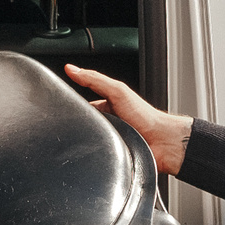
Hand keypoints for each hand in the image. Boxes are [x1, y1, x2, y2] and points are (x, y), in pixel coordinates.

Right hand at [64, 65, 190, 174]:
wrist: (161, 142)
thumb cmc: (146, 116)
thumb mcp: (117, 91)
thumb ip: (94, 79)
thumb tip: (72, 69)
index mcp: (106, 105)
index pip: (82, 104)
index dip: (72, 103)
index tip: (63, 100)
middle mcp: (107, 122)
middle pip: (84, 123)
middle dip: (81, 125)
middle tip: (86, 123)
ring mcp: (108, 138)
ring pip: (88, 140)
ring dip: (90, 139)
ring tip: (98, 136)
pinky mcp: (110, 154)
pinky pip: (95, 154)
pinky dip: (96, 153)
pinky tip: (100, 149)